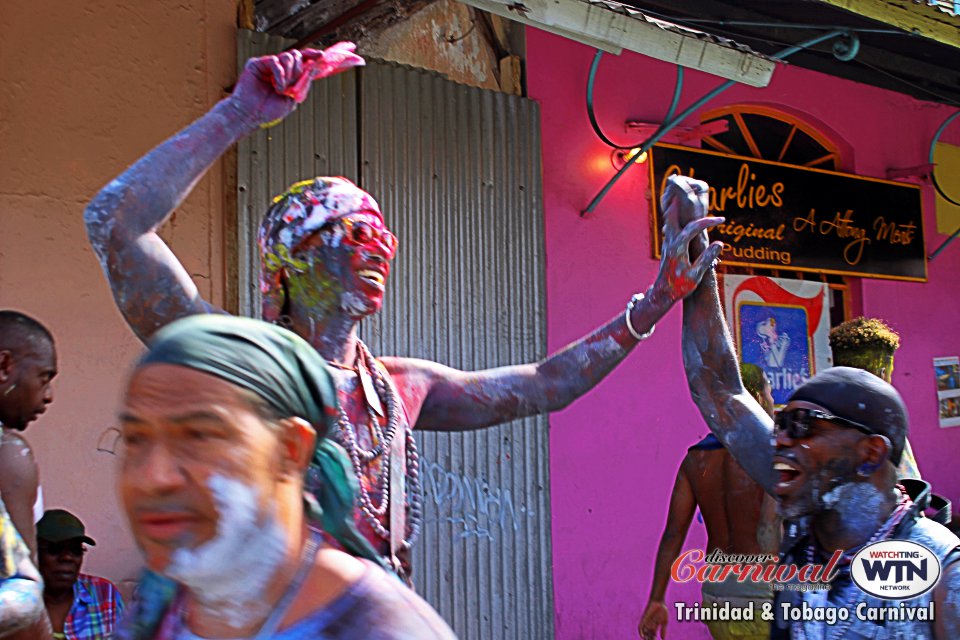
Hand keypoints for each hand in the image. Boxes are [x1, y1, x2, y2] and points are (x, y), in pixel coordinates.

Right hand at [229, 43, 364, 127]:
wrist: (250, 116)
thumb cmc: (268, 111)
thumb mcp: (292, 99)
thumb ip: (302, 84)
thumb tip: (314, 69)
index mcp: (287, 76)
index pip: (302, 61)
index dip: (313, 56)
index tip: (322, 56)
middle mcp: (279, 68)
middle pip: (298, 56)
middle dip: (300, 71)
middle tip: (293, 86)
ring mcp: (268, 65)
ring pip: (289, 57)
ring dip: (290, 74)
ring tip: (283, 89)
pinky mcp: (257, 63)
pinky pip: (276, 61)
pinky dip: (280, 74)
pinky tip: (276, 86)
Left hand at [639, 601, 668, 638]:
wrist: (658, 602)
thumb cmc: (662, 610)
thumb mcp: (664, 622)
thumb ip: (663, 630)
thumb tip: (663, 639)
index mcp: (655, 625)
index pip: (652, 635)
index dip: (653, 639)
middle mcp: (650, 624)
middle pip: (648, 634)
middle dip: (649, 639)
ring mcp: (646, 621)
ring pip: (644, 631)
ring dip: (645, 637)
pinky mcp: (644, 618)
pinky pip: (640, 626)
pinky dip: (641, 631)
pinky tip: (642, 636)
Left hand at [650, 175, 723, 303]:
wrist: (663, 293)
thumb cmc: (680, 286)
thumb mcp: (696, 274)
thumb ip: (707, 258)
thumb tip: (720, 244)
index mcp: (678, 247)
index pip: (694, 228)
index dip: (708, 222)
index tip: (722, 220)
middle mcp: (671, 242)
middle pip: (674, 216)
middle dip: (682, 202)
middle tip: (687, 188)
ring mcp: (667, 243)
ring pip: (670, 220)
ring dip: (676, 207)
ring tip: (681, 194)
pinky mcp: (668, 246)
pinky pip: (670, 226)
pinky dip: (675, 216)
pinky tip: (678, 213)